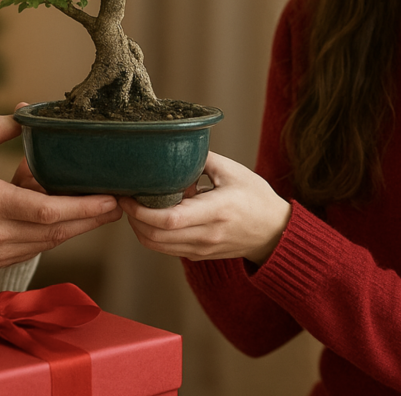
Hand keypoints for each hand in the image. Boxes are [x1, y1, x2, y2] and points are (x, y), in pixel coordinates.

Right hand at [0, 112, 121, 276]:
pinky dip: (56, 230)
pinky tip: (67, 213)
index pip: (46, 211)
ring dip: (79, 225)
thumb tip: (27, 112)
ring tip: (104, 205)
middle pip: (58, 230)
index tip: (110, 197)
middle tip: (122, 201)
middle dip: (93, 217)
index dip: (83, 207)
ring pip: (51, 241)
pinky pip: (38, 246)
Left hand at [119, 152, 290, 263]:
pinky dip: (153, 234)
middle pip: (155, 236)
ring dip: (139, 228)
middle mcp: (207, 234)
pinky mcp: (199, 256)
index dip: (141, 210)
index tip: (128, 193)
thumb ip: (201, 158)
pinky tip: (153, 216)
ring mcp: (202, 248)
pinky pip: (166, 249)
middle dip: (133, 218)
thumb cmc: (256, 197)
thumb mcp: (232, 171)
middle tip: (125, 197)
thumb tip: (173, 145)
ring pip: (157, 245)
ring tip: (136, 206)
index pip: (168, 219)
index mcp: (216, 211)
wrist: (275, 232)